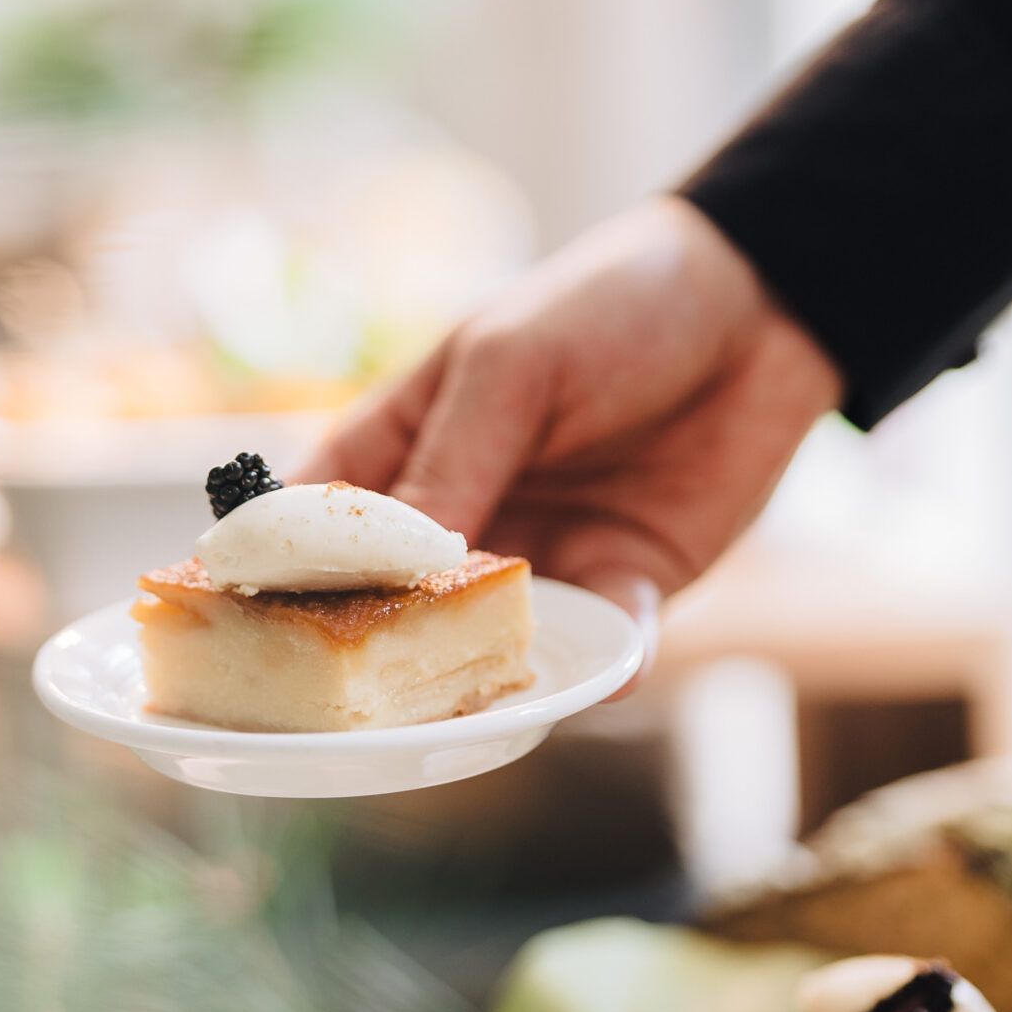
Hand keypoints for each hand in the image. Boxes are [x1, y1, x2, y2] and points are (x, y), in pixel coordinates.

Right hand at [300, 196, 841, 678]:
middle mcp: (461, 516)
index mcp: (405, 447)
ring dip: (491, 674)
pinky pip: (604, 642)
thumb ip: (452, 460)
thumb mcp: (511, 364)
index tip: (254, 631)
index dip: (281, 578)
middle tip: (370, 704)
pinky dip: (603, 665)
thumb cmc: (607, 304)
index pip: (319, 526)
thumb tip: (396, 569)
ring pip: (494, 643)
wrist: (757, 302)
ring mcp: (539, 557)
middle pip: (396, 608)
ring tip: (480, 709)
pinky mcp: (624, 580)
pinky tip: (607, 676)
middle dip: (384, 655)